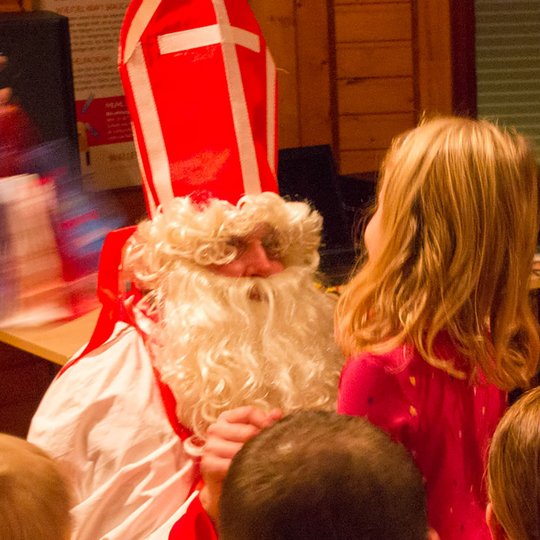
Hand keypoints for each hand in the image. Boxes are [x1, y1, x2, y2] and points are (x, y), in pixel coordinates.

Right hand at [199, 406, 281, 521]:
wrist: (223, 488)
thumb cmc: (240, 458)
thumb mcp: (251, 437)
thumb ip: (265, 423)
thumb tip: (277, 413)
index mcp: (226, 418)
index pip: (249, 412)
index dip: (265, 421)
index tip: (275, 432)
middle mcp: (215, 429)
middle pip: (248, 431)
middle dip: (261, 442)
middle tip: (271, 453)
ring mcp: (210, 446)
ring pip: (241, 448)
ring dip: (253, 458)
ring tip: (261, 464)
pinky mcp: (209, 464)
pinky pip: (232, 464)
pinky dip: (242, 469)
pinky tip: (248, 473)